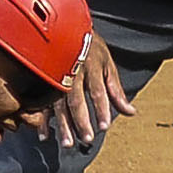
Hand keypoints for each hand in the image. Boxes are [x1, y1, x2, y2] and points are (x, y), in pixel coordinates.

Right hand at [44, 31, 135, 148]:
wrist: (65, 28)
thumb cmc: (91, 49)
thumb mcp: (107, 66)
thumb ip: (116, 91)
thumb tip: (131, 113)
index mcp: (90, 66)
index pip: (97, 91)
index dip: (101, 109)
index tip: (104, 126)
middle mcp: (71, 72)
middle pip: (76, 100)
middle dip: (81, 120)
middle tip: (87, 139)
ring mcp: (55, 77)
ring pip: (58, 104)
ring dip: (63, 126)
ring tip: (68, 143)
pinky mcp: (44, 83)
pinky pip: (42, 104)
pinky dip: (42, 121)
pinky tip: (44, 136)